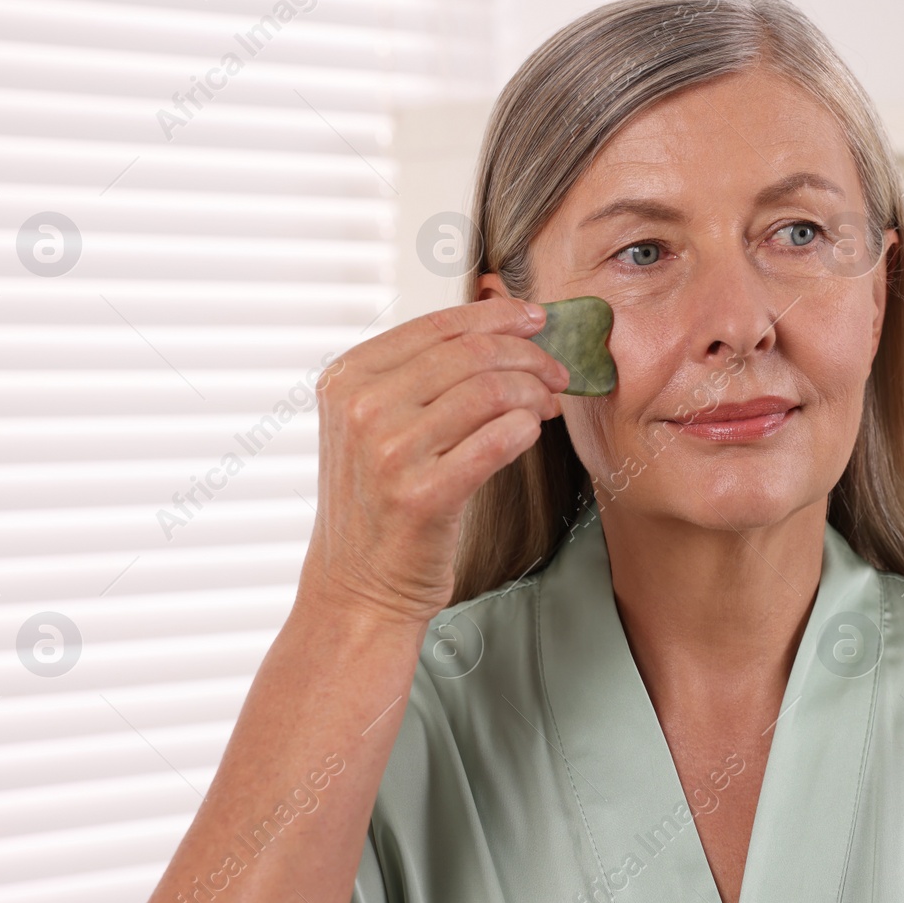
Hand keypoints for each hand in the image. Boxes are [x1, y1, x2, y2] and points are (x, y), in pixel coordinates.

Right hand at [295, 296, 569, 628]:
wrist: (357, 587)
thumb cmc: (378, 503)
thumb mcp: (373, 425)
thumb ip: (418, 377)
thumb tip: (502, 333)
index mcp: (347, 377)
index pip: (437, 324)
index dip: (498, 315)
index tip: (536, 320)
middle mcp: (362, 407)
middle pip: (472, 352)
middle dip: (529, 356)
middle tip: (556, 372)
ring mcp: (389, 451)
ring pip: (491, 391)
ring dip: (535, 393)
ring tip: (548, 406)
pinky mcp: (421, 495)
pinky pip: (498, 440)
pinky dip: (526, 429)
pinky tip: (530, 433)